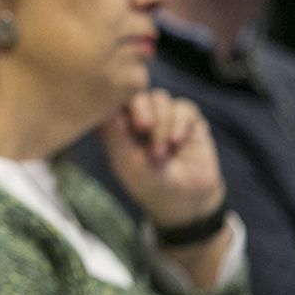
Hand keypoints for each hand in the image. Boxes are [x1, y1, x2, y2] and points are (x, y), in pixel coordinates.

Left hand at [99, 90, 222, 227]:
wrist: (187, 201)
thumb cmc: (150, 185)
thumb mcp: (128, 164)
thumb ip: (116, 136)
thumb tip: (107, 109)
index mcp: (119, 126)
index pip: (112, 102)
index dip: (115, 104)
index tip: (120, 121)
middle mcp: (140, 117)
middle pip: (136, 94)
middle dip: (140, 109)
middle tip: (143, 128)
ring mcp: (165, 116)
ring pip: (159, 99)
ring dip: (161, 123)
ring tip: (161, 151)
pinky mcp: (188, 120)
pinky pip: (183, 108)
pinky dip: (179, 123)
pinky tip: (176, 141)